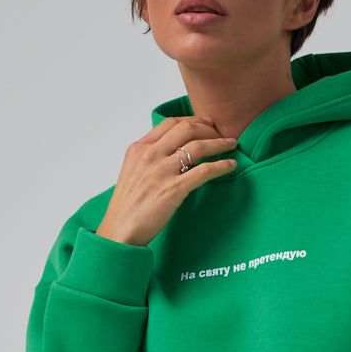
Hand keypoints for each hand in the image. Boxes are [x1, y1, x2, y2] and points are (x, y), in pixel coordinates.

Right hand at [95, 116, 237, 247]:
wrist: (119, 231)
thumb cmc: (127, 207)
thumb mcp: (132, 172)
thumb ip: (149, 158)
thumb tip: (169, 151)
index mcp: (139, 148)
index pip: (170, 123)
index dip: (193, 120)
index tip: (206, 124)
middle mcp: (149, 155)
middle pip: (186, 129)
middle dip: (208, 129)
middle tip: (221, 134)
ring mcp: (161, 171)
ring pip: (197, 146)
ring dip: (219, 143)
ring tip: (231, 145)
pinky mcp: (173, 189)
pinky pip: (203, 171)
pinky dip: (221, 166)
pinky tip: (230, 166)